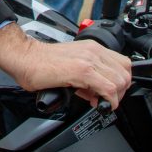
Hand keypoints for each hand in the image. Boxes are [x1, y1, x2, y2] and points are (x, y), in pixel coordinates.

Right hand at [0, 23, 131, 108]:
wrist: (25, 57)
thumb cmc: (41, 61)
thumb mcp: (72, 64)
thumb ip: (87, 75)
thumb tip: (96, 92)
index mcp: (92, 48)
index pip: (123, 64)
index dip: (119, 82)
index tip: (109, 91)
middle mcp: (93, 51)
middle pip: (125, 73)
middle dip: (119, 91)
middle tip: (104, 98)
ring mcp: (89, 59)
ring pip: (120, 81)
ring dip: (113, 96)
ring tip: (97, 99)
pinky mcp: (82, 70)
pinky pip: (108, 88)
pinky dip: (108, 100)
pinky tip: (96, 103)